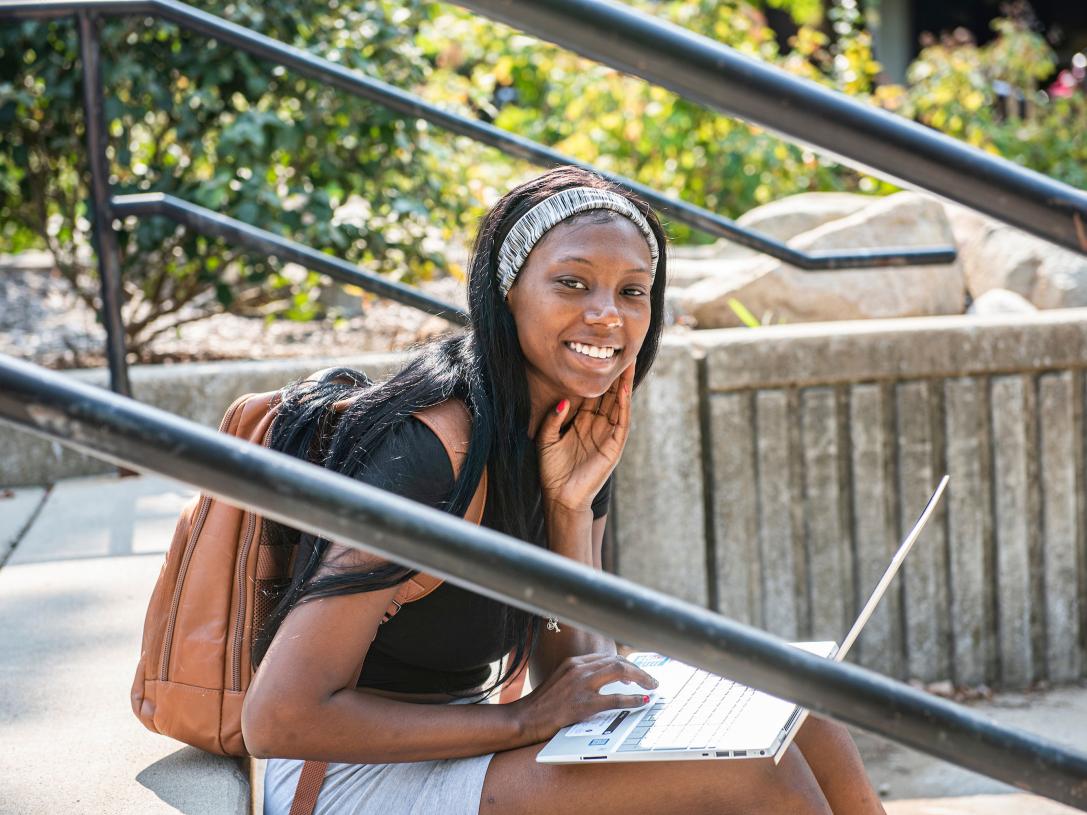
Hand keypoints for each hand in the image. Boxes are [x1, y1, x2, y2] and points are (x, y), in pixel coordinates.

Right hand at [510, 653, 657, 745]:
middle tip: (651, 680)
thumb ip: (579, 676)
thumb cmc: (543, 704)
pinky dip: (632, 699)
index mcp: (574, 662)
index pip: (607, 657)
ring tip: (651, 686)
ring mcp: (581, 685)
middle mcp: (579, 668)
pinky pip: (614, 698)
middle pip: (617, 660)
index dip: (626, 664)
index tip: (637, 673)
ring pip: (619, 671)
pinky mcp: (583, 704)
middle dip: (638, 669)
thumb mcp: (560, 681)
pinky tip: (641, 701)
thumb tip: (602, 679)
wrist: (525, 718)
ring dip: (641, 678)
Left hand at [536, 363, 634, 513]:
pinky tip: (623, 389)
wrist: (560, 497)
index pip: (593, 394)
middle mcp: (597, 426)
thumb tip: (564, 400)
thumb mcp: (546, 438)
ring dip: (623, 384)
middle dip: (614, 373)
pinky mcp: (614, 446)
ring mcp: (608, 435)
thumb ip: (554, 418)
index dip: (596, 376)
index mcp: (582, 422)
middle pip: (609, 394)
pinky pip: (621, 421)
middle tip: (620, 350)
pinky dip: (623, 404)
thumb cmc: (552, 471)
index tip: (598, 355)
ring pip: (618, 403)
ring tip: (628, 363)